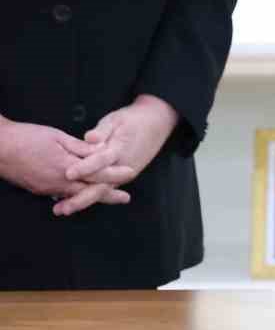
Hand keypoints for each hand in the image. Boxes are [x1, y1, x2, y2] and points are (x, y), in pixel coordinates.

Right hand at [0, 119, 132, 212]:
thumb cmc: (26, 137)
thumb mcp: (57, 137)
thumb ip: (81, 147)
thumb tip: (101, 150)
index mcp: (66, 166)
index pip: (98, 173)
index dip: (116, 173)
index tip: (130, 171)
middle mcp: (58, 182)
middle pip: (90, 190)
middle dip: (109, 194)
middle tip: (125, 198)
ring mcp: (47, 188)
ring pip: (76, 195)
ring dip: (92, 196)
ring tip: (108, 197)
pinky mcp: (38, 189)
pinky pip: (61, 194)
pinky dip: (75, 195)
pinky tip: (81, 195)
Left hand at [59, 95, 179, 214]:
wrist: (156, 124)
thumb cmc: (132, 120)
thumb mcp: (117, 119)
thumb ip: (102, 130)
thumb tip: (90, 138)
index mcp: (121, 149)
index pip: (102, 160)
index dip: (85, 167)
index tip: (68, 174)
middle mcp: (124, 166)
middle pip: (102, 186)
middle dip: (82, 198)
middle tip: (62, 208)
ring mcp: (124, 175)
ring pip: (103, 191)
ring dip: (83, 201)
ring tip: (63, 210)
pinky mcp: (122, 177)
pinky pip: (105, 188)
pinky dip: (89, 196)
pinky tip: (73, 202)